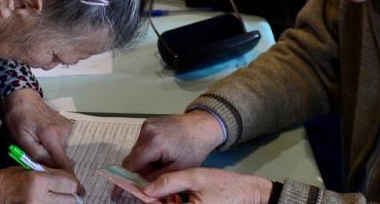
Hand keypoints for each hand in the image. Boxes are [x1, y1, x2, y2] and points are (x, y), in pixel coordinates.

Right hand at [0, 166, 84, 202]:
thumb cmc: (10, 178)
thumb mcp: (30, 169)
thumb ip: (51, 173)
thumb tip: (71, 180)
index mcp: (38, 181)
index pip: (69, 184)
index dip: (74, 183)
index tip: (74, 184)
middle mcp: (39, 198)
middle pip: (70, 200)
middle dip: (72, 195)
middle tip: (70, 193)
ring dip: (64, 202)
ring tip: (60, 197)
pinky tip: (50, 201)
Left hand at [3, 89, 73, 171]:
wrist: (23, 98)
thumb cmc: (18, 119)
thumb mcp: (22, 140)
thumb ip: (37, 156)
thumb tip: (49, 170)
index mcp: (53, 136)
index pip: (65, 163)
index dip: (65, 176)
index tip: (66, 184)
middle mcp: (65, 132)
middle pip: (63, 158)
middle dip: (53, 163)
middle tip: (39, 159)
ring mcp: (68, 128)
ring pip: (63, 151)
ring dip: (53, 154)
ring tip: (39, 145)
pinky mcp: (68, 126)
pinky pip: (63, 143)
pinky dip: (55, 146)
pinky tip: (44, 139)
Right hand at [121, 111, 223, 180]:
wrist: (202, 126)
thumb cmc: (194, 148)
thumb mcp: (178, 169)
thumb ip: (157, 179)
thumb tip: (141, 188)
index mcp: (153, 142)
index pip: (131, 164)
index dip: (123, 180)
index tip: (117, 192)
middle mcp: (146, 131)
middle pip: (132, 158)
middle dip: (137, 172)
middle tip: (146, 183)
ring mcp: (146, 125)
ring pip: (136, 151)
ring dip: (143, 162)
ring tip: (160, 166)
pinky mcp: (148, 124)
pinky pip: (142, 143)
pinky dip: (147, 152)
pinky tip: (160, 156)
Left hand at [144, 168, 273, 203]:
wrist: (249, 194)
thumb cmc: (225, 186)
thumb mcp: (196, 177)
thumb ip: (170, 182)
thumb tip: (145, 188)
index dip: (143, 200)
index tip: (130, 189)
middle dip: (152, 200)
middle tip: (142, 187)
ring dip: (162, 200)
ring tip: (155, 188)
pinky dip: (171, 202)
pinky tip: (172, 194)